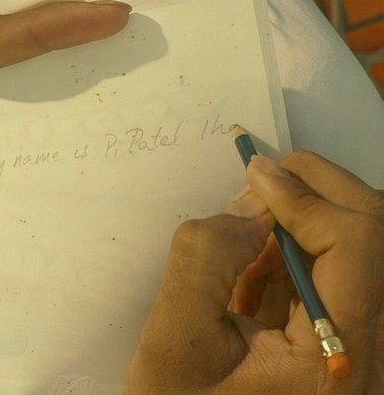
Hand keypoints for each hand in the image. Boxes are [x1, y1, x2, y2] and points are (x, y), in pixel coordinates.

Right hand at [125, 151, 383, 393]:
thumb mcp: (173, 337)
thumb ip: (206, 258)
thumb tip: (251, 203)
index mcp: (333, 362)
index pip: (358, 246)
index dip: (305, 198)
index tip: (253, 176)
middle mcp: (370, 354)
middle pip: (376, 236)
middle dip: (319, 191)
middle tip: (263, 176)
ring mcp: (366, 347)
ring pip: (366, 246)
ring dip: (313, 218)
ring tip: (251, 229)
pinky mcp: (351, 339)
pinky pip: (346, 270)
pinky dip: (307, 247)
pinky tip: (261, 259)